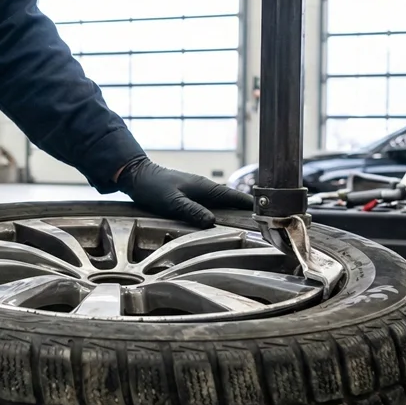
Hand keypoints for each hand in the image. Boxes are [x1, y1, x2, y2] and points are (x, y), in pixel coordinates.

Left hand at [117, 156, 252, 227]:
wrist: (137, 176)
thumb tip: (211, 222)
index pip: (235, 196)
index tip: (268, 214)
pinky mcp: (191, 197)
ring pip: (222, 204)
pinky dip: (220, 213)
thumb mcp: (171, 201)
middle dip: (247, 212)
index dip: (251, 205)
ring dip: (234, 213)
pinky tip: (221, 224)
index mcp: (205, 187)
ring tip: (247, 228)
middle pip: (232, 201)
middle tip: (263, 226)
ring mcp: (198, 192)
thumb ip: (191, 211)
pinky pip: (211, 206)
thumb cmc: (152, 187)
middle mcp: (205, 189)